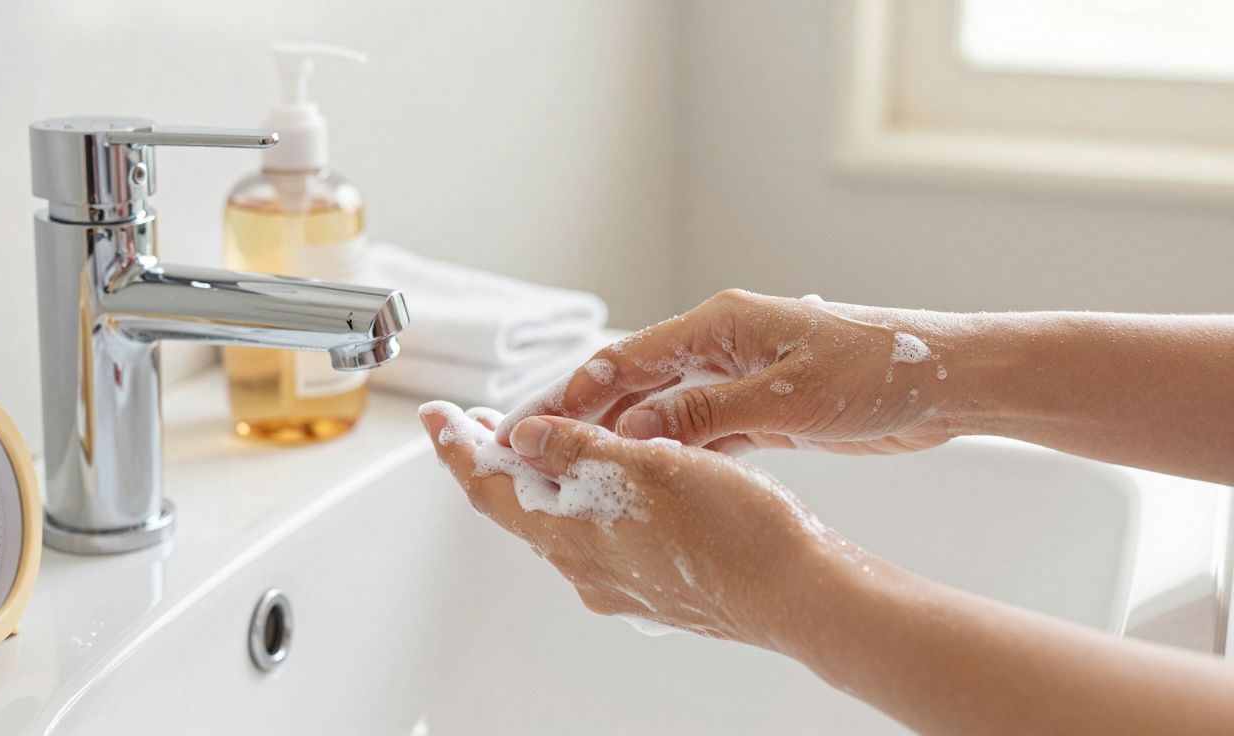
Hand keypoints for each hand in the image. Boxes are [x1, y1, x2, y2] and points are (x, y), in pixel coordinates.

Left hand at [419, 401, 850, 652]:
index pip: (488, 490)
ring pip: (563, 523)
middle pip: (521, 508)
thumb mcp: (647, 465)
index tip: (438, 419)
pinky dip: (590, 502)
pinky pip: (602, 538)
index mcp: (571, 536)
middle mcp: (583, 568)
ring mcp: (617, 582)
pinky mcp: (650, 587)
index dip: (457, 450)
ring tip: (555, 438)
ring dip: (549, 480)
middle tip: (486, 421)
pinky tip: (620, 478)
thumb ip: (577, 449)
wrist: (796, 593)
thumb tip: (521, 437)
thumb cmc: (733, 530)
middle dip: (501, 460)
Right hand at [496, 289, 959, 455]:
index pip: (628, 359)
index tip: (533, 424)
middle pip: (639, 384)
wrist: (951, 380)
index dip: (575, 393)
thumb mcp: (786, 398)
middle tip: (542, 455)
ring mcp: (744, 377)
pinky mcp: (767, 409)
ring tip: (584, 473)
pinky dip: (677, 454)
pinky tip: (650, 479)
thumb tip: (633, 431)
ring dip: (630, 440)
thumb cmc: (879, 370)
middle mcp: (724, 346)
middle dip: (591, 419)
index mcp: (722, 325)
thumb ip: (706, 413)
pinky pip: (706, 432)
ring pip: (668, 411)